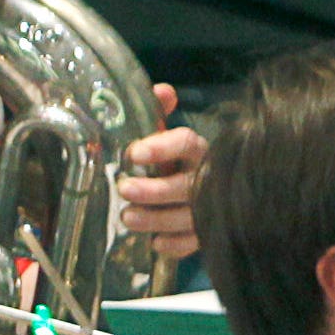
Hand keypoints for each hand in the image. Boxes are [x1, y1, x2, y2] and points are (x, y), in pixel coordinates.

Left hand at [115, 89, 204, 268]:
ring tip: (128, 217)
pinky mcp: (206, 232)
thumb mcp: (165, 137)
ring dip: (157, 218)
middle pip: (186, 185)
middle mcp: (207, 178)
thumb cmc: (175, 162)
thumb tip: (162, 90)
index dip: (162, 147)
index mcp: (197, 151)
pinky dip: (175, 244)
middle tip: (125, 188)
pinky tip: (156, 243)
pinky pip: (194, 242)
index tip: (134, 153)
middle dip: (154, 190)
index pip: (186, 143)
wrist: (208, 191)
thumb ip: (158, 113)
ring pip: (188, 216)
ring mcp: (210, 208)